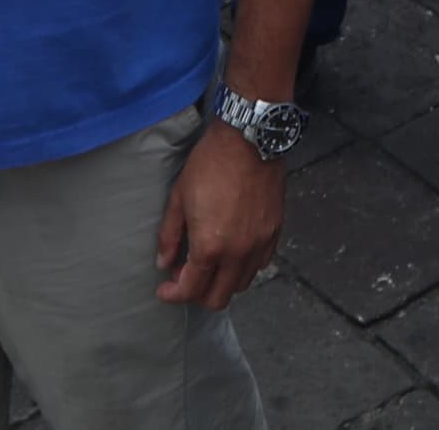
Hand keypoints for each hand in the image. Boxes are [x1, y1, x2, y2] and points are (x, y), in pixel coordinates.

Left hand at [154, 122, 287, 307]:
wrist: (250, 139)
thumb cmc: (211, 164)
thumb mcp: (179, 197)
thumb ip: (170, 235)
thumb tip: (164, 262)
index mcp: (209, 246)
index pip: (190, 290)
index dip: (173, 294)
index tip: (165, 289)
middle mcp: (237, 254)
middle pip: (218, 298)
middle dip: (197, 295)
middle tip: (185, 277)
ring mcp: (259, 245)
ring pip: (241, 285)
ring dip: (221, 282)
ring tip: (208, 263)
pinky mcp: (274, 233)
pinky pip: (259, 265)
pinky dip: (243, 268)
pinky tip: (231, 251)